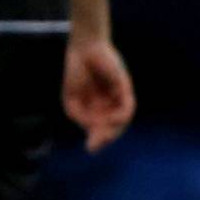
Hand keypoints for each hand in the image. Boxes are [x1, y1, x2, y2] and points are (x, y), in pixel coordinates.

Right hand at [63, 37, 134, 151]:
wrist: (83, 51)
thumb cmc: (76, 75)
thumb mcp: (72, 102)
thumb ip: (81, 117)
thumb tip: (94, 129)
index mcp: (96, 110)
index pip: (101, 131)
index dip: (98, 141)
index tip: (92, 148)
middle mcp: (109, 106)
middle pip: (112, 128)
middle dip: (105, 138)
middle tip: (95, 146)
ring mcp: (118, 98)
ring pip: (121, 121)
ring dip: (113, 130)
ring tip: (103, 135)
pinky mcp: (125, 89)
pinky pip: (127, 107)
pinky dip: (120, 116)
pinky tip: (112, 120)